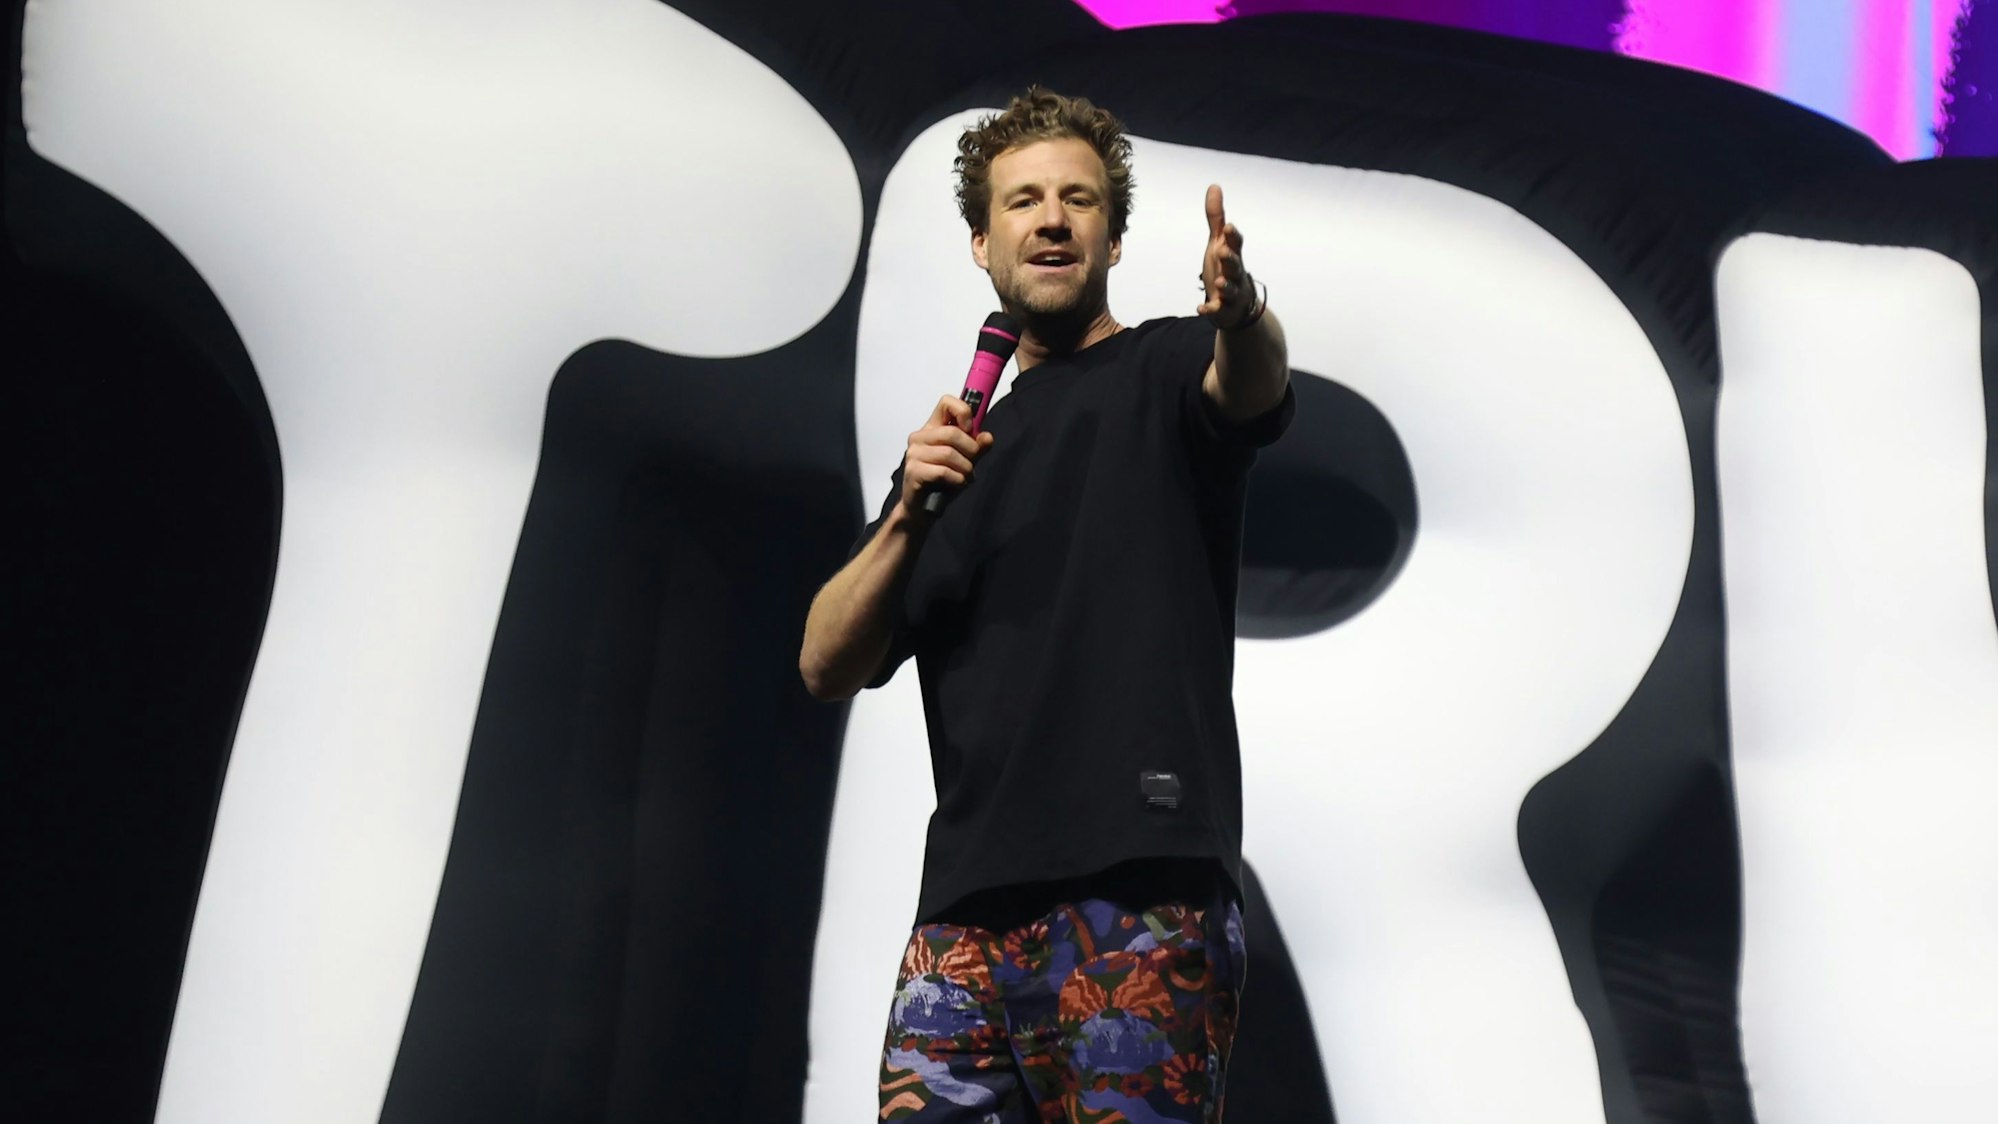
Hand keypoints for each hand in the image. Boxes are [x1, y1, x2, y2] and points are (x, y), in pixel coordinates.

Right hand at [900, 395, 994, 515]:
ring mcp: (914, 454)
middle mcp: (920, 438)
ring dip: (965, 468)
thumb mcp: (965, 463)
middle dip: (970, 450)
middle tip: (972, 464)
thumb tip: (987, 437)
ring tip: (964, 477)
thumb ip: (976, 449)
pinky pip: (942, 471)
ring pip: (949, 453)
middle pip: (952, 432)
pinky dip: (957, 479)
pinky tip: (956, 484)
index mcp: (932, 429)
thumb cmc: (942, 483)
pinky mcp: (913, 471)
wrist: (922, 510)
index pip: (946, 402)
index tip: (970, 429)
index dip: (963, 411)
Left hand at [1196, 184, 1254, 327]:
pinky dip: (1211, 310)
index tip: (1228, 227)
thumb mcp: (1218, 242)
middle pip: (1235, 265)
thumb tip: (1214, 186)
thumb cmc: (1226, 267)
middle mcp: (1235, 273)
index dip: (1233, 236)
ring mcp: (1231, 292)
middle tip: (1222, 251)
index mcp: (1233, 255)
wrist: (1236, 305)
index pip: (1236, 243)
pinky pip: (1217, 310)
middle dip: (1230, 259)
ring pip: (1231, 288)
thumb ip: (1216, 217)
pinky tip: (1201, 308)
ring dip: (1225, 284)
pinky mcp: (1222, 309)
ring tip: (1218, 281)